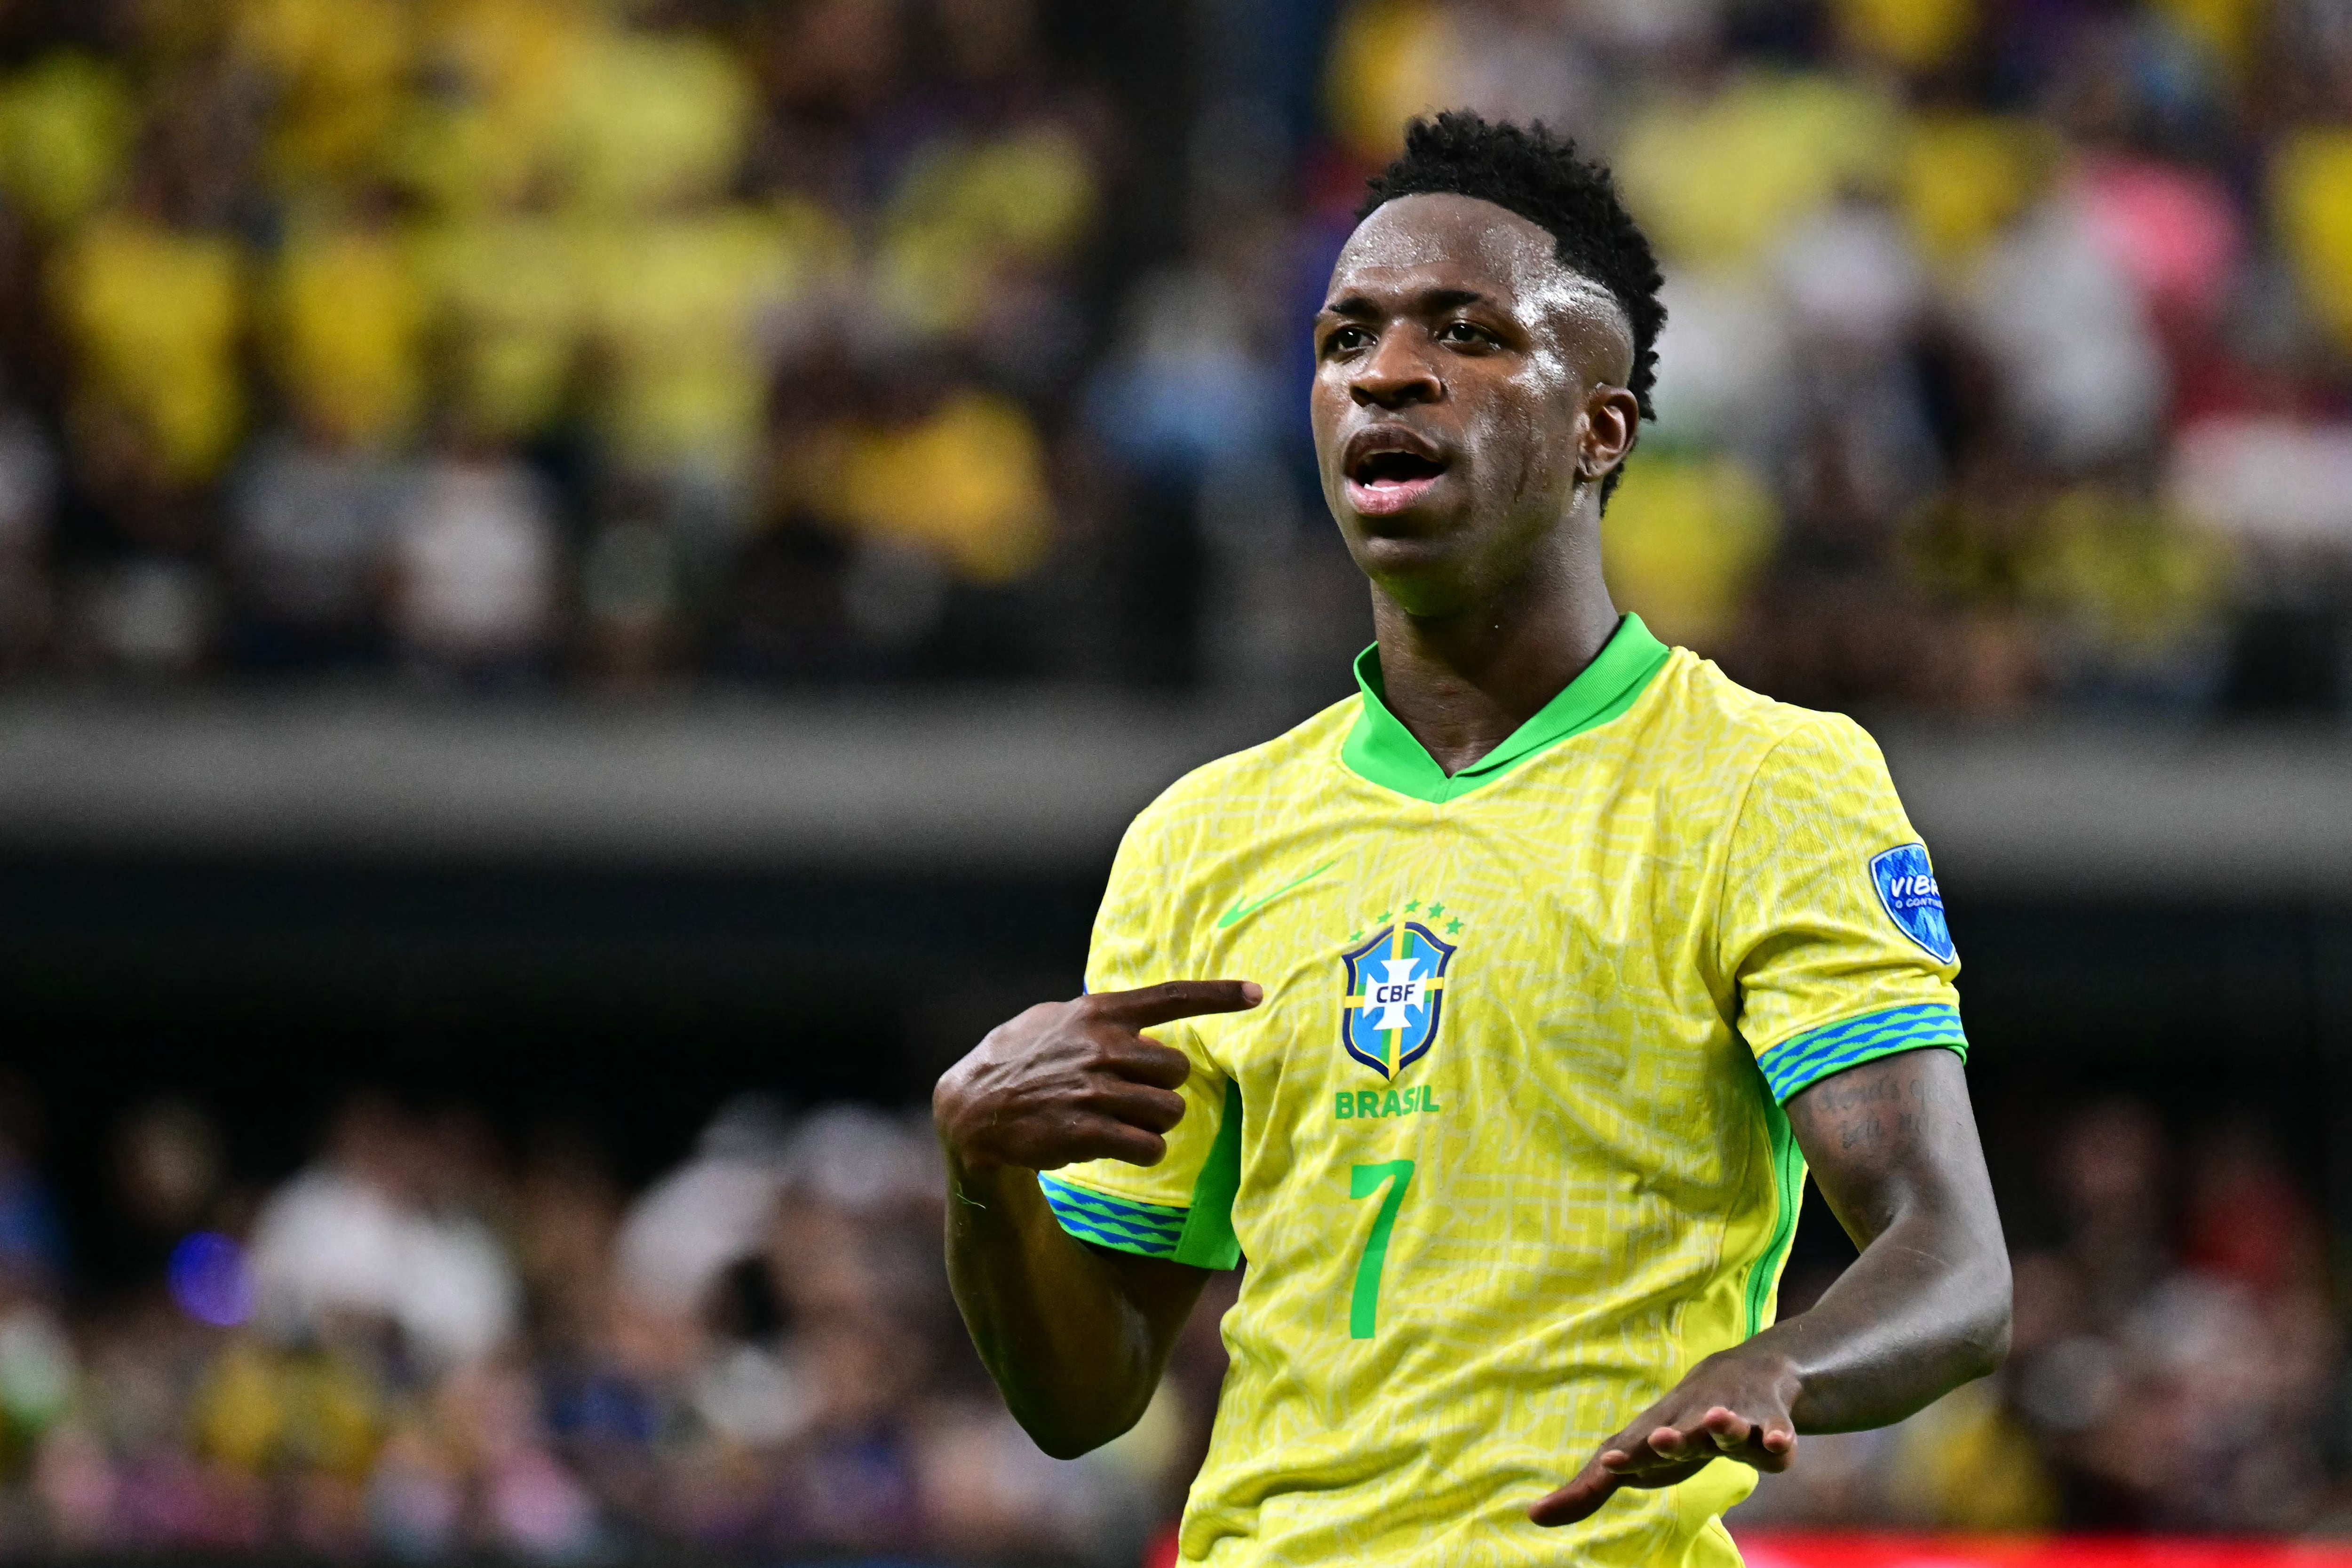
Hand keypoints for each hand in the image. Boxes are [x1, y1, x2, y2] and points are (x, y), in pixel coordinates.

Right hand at [934, 981, 1261, 1172]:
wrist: (972, 1111)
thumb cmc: (1017, 1061)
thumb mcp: (1054, 1021)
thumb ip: (1099, 1018)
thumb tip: (1144, 1025)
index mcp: (1098, 1012)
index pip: (1171, 996)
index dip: (1219, 994)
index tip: (1258, 993)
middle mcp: (1102, 1046)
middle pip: (1179, 1070)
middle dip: (1163, 1088)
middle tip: (1131, 1095)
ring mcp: (1095, 1090)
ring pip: (1170, 1112)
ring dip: (1156, 1123)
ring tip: (1123, 1123)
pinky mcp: (1087, 1132)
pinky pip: (1150, 1147)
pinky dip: (1144, 1151)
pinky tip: (1119, 1146)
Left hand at [1528, 1351, 1799, 1526]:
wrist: (1738, 1377)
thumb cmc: (1673, 1427)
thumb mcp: (1633, 1457)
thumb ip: (1587, 1490)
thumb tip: (1532, 1517)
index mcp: (1653, 1434)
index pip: (1635, 1447)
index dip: (1625, 1458)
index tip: (1608, 1464)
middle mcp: (1689, 1423)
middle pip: (1681, 1433)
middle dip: (1672, 1438)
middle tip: (1660, 1440)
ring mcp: (1732, 1420)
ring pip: (1727, 1425)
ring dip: (1722, 1425)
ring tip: (1717, 1421)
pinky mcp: (1769, 1424)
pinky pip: (1776, 1434)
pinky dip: (1778, 1437)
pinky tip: (1777, 1442)